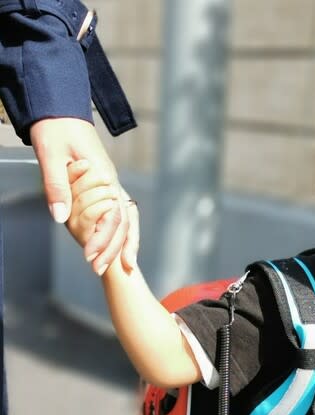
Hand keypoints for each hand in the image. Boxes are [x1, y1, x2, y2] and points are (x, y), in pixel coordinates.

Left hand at [29, 118, 136, 271]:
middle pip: (124, 223)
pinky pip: (122, 214)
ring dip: (124, 243)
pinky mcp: (108, 186)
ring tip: (123, 267)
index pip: (111, 216)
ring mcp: (114, 185)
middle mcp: (114, 183)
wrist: (61, 109)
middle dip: (114, 249)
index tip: (90, 258)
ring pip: (128, 220)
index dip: (103, 240)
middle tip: (99, 270)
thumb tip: (60, 218)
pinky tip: (120, 245)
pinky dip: (125, 232)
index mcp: (104, 177)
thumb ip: (57, 187)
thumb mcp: (50, 156)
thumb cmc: (55, 129)